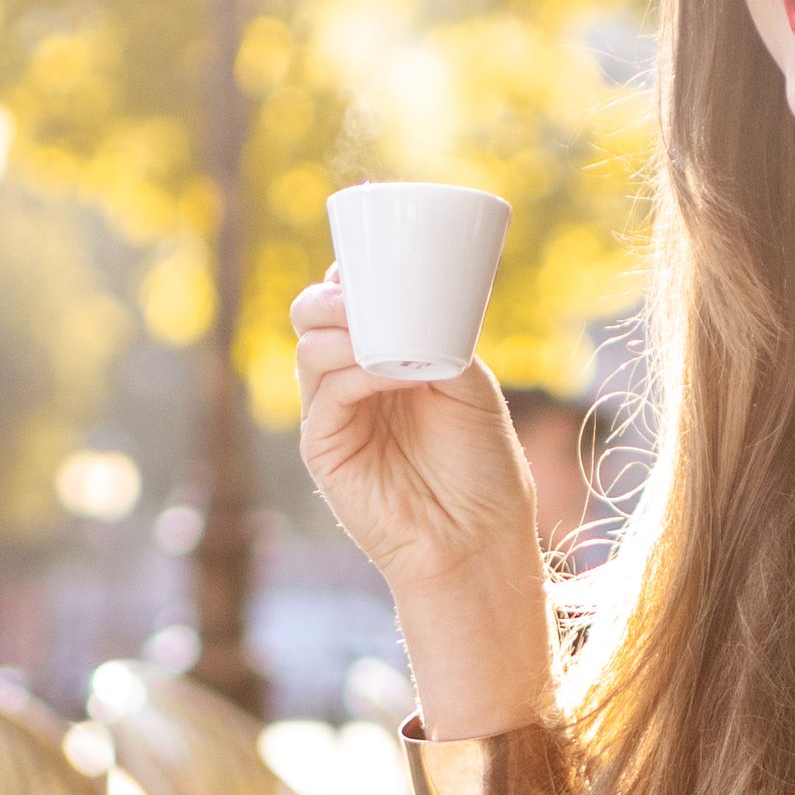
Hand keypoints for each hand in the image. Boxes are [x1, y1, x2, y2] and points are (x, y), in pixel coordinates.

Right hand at [288, 274, 536, 596]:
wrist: (477, 537)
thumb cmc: (483, 467)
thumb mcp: (470, 385)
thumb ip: (439, 339)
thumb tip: (405, 305)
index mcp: (384, 360)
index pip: (349, 305)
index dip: (351, 275)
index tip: (374, 257)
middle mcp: (352, 382)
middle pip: (313, 318)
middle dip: (332, 295)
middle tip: (361, 291)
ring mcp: (334, 414)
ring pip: (311, 349)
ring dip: (343, 330)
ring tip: (379, 331)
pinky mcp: (324, 448)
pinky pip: (326, 393)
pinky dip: (355, 372)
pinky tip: (390, 373)